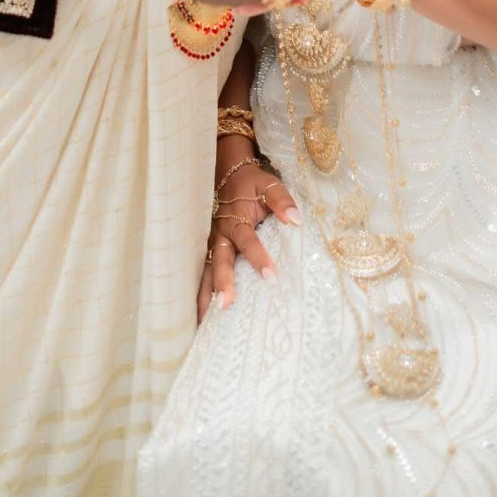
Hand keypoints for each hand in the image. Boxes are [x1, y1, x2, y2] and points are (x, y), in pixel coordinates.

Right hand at [198, 154, 299, 320]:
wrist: (228, 176)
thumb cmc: (252, 185)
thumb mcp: (269, 185)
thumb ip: (282, 201)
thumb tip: (297, 219)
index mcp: (236, 219)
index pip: (247, 241)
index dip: (258, 257)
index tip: (271, 277)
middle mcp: (220, 235)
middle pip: (219, 260)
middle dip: (222, 282)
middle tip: (226, 305)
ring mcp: (210, 244)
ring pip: (204, 271)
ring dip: (204, 295)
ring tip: (204, 320)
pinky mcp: (207, 251)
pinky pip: (201, 274)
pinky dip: (199, 294)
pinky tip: (199, 317)